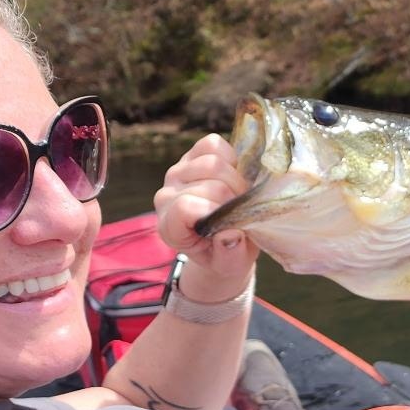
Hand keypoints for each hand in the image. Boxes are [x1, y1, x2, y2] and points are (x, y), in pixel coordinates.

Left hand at [153, 134, 258, 300]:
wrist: (222, 243)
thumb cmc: (225, 254)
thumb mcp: (231, 265)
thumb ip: (229, 255)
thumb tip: (230, 234)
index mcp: (170, 227)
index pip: (186, 206)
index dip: (216, 209)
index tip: (233, 222)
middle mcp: (166, 197)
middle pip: (207, 182)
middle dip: (234, 194)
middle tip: (242, 209)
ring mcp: (176, 173)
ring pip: (212, 161)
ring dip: (235, 177)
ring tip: (239, 196)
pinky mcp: (189, 156)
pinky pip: (213, 144)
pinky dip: (230, 158)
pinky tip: (232, 177)